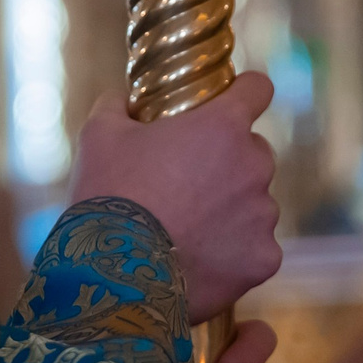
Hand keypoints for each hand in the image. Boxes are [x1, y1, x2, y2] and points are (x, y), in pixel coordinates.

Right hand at [66, 71, 281, 319]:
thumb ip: (118, 106)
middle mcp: (254, 166)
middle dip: (228, 161)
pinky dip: (234, 254)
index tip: (233, 100)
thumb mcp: (99, 135)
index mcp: (222, 127)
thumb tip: (122, 99)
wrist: (114, 274)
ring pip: (256, 203)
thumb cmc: (108, 195)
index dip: (245, 92)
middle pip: (254, 152)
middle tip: (188, 181)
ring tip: (187, 229)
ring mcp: (263, 216)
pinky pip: (256, 249)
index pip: (258, 88)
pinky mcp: (263, 259)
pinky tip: (199, 260)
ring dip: (232, 209)